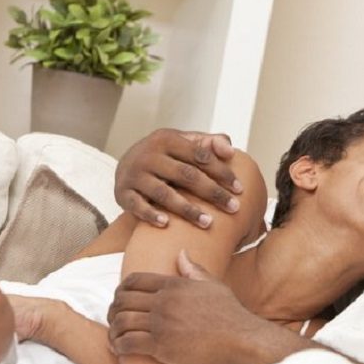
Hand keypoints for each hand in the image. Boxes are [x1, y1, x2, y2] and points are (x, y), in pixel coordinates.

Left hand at [108, 251, 267, 363]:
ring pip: (121, 321)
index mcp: (174, 284)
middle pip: (122, 300)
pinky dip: (119, 346)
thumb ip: (193, 270)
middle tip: (114, 320)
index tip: (120, 301)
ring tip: (115, 338)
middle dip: (113, 310)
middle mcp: (164, 301)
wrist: (242, 339)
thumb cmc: (230, 314)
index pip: (133, 281)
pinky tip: (120, 350)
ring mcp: (162, 323)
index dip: (121, 291)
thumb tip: (182, 253)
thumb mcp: (213, 285)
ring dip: (113, 330)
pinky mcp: (162, 346)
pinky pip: (128, 343)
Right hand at [115, 128, 241, 227]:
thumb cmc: (166, 156)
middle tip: (233, 208)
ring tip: (208, 223)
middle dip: (212, 192)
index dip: (221, 172)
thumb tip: (230, 150)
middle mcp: (149, 155)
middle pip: (186, 175)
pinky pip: (137, 205)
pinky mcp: (123, 193)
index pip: (200, 156)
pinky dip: (150, 214)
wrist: (126, 164)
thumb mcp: (184, 143)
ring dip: (187, 209)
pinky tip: (167, 224)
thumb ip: (209, 143)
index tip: (240, 189)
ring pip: (163, 193)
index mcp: (168, 139)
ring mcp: (135, 175)